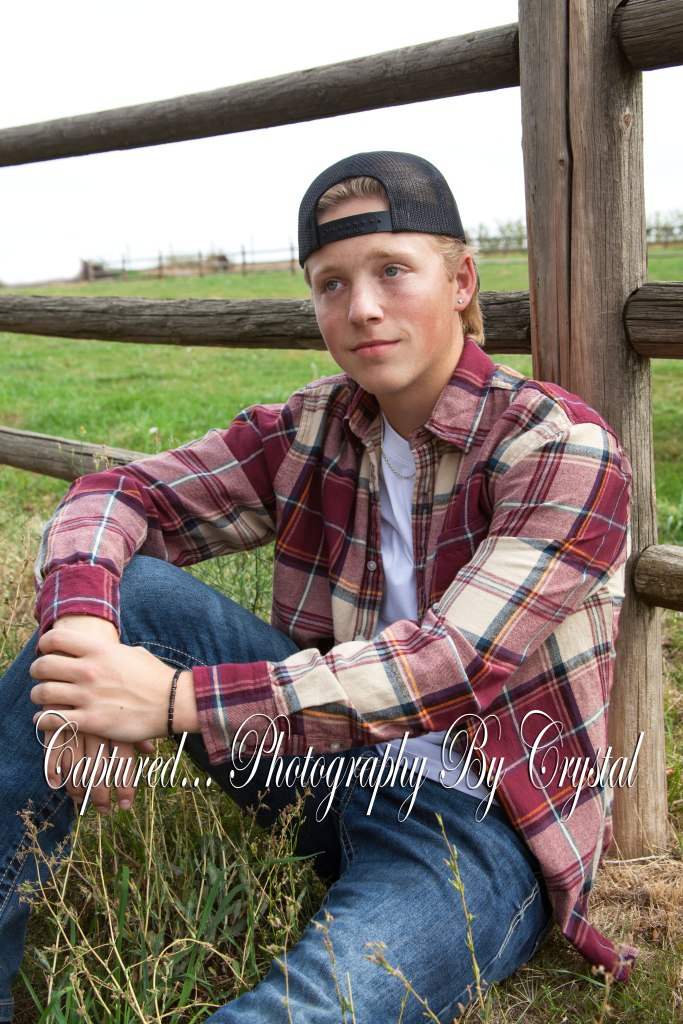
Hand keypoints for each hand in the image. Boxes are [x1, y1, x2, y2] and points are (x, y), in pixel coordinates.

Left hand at [30, 628, 197, 742]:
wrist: (173, 702)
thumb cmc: (155, 677)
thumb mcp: (132, 653)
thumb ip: (109, 651)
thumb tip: (100, 648)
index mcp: (100, 650)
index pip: (56, 639)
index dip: (45, 644)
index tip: (46, 651)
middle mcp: (90, 671)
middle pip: (43, 666)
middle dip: (37, 671)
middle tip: (40, 677)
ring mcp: (89, 696)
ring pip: (43, 693)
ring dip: (38, 696)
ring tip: (42, 699)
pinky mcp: (91, 721)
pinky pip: (52, 720)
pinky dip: (43, 720)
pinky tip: (45, 720)